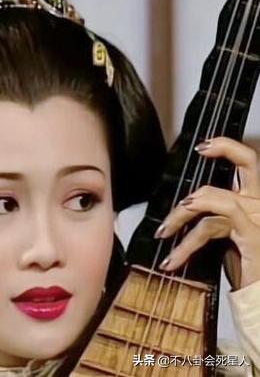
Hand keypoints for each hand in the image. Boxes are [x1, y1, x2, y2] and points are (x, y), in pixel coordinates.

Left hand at [154, 137, 259, 288]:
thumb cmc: (245, 267)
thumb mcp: (225, 236)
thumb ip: (212, 217)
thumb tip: (184, 207)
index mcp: (253, 202)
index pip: (248, 166)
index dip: (228, 149)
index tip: (203, 146)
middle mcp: (259, 204)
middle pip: (250, 162)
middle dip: (223, 148)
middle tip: (199, 150)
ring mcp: (257, 218)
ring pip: (211, 197)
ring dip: (179, 214)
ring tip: (164, 232)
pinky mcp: (252, 235)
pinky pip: (210, 226)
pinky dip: (186, 242)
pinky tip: (173, 259)